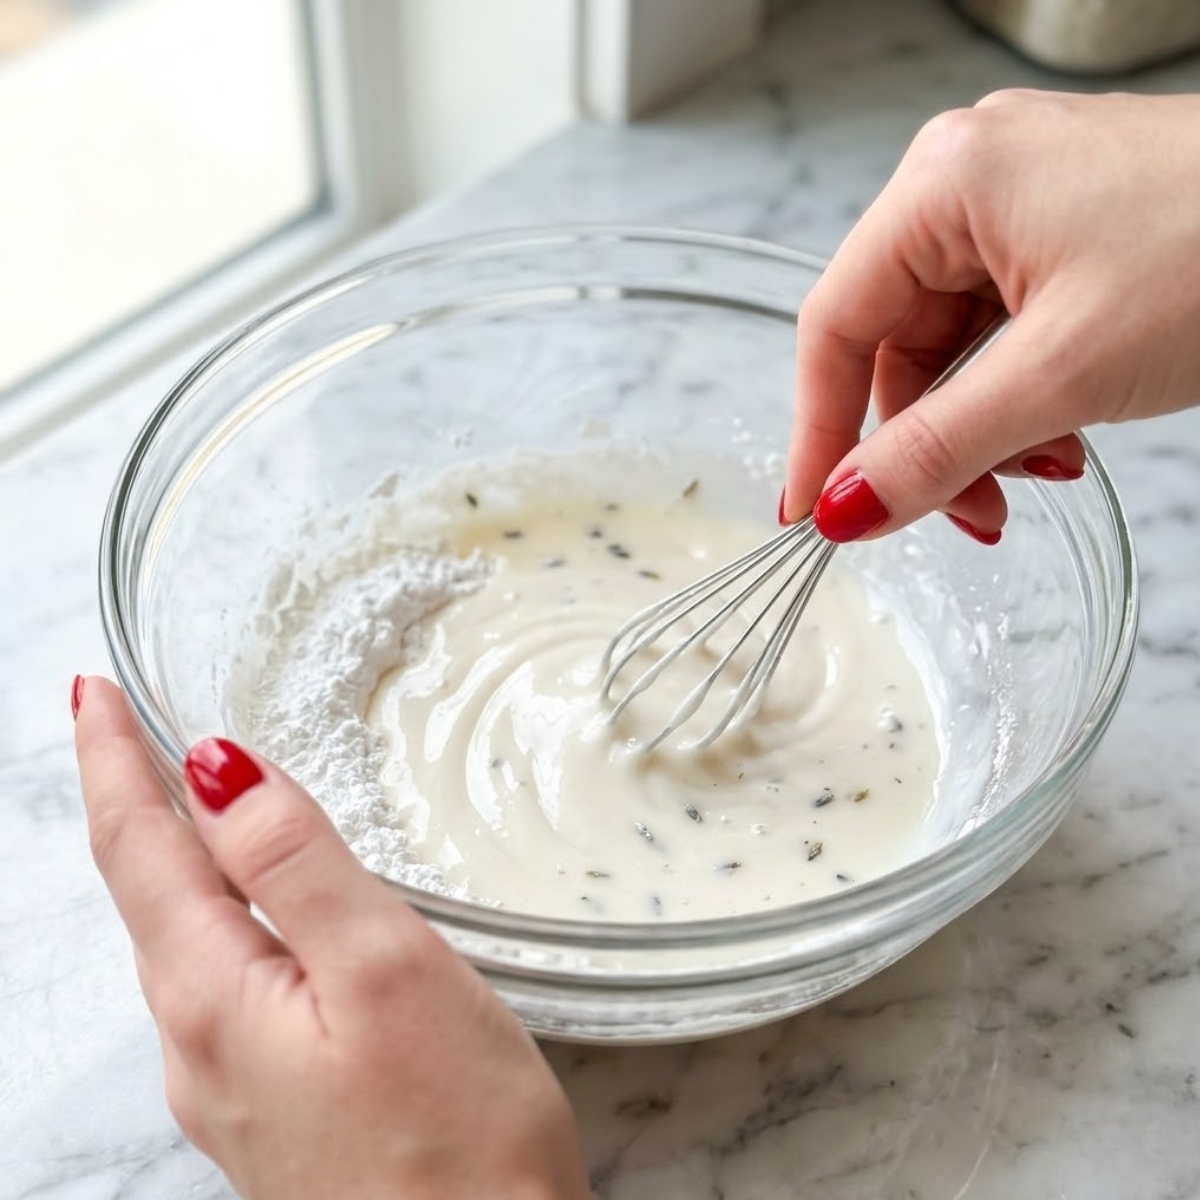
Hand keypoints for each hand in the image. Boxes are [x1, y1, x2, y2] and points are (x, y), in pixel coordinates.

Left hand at [74, 677, 588, 1199]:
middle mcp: (201, 1047)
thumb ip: (295, 864)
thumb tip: (215, 768)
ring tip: (172, 806)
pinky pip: (223, 986)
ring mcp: (234, 1087)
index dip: (112, 762)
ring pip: (182, 943)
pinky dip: (217, 918)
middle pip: (146, 897)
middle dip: (127, 803)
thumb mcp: (382, 970)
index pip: (139, 851)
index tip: (86, 692)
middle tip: (116, 729)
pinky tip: (247, 918)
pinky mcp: (278, 1108)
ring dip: (168, 861)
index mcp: (215, 999)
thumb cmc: (453, 1138)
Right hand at [783, 89, 1199, 542]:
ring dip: (979, 428)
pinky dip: (1018, 396)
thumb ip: (938, 448)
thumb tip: (846, 506)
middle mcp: (969, 183)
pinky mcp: (1065, 232)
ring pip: (951, 347)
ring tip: (1035, 474)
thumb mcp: (1063, 372)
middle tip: (963, 515)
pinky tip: (1058, 435)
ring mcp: (1019, 205)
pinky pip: (1003, 332)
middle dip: (925, 441)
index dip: (819, 430)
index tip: (813, 513)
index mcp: (945, 184)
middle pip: (894, 343)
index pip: (836, 325)